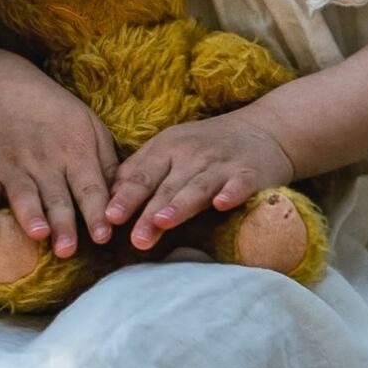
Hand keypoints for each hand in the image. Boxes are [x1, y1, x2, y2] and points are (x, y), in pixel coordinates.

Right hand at [0, 51, 120, 260]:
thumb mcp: (90, 126)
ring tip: (38, 234)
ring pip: (22, 194)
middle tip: (68, 249)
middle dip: (63, 223)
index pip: (89, 187)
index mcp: (74, 151)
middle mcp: (44, 161)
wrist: (3, 88)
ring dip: (30, 215)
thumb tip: (122, 200)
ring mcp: (13, 165)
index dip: (96, 213)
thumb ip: (106, 164)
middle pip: (56, 197)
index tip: (104, 236)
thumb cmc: (55, 112)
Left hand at [103, 113, 294, 249]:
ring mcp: (220, 164)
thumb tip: (105, 201)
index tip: (108, 218)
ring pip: (197, 187)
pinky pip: (239, 184)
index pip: (141, 176)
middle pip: (165, 186)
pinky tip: (222, 204)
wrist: (263, 130)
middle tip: (134, 238)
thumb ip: (140, 173)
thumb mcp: (169, 151)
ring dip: (179, 205)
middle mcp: (190, 155)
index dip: (124, 197)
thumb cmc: (205, 147)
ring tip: (162, 222)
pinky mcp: (249, 173)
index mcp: (166, 149)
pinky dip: (231, 193)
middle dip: (147, 211)